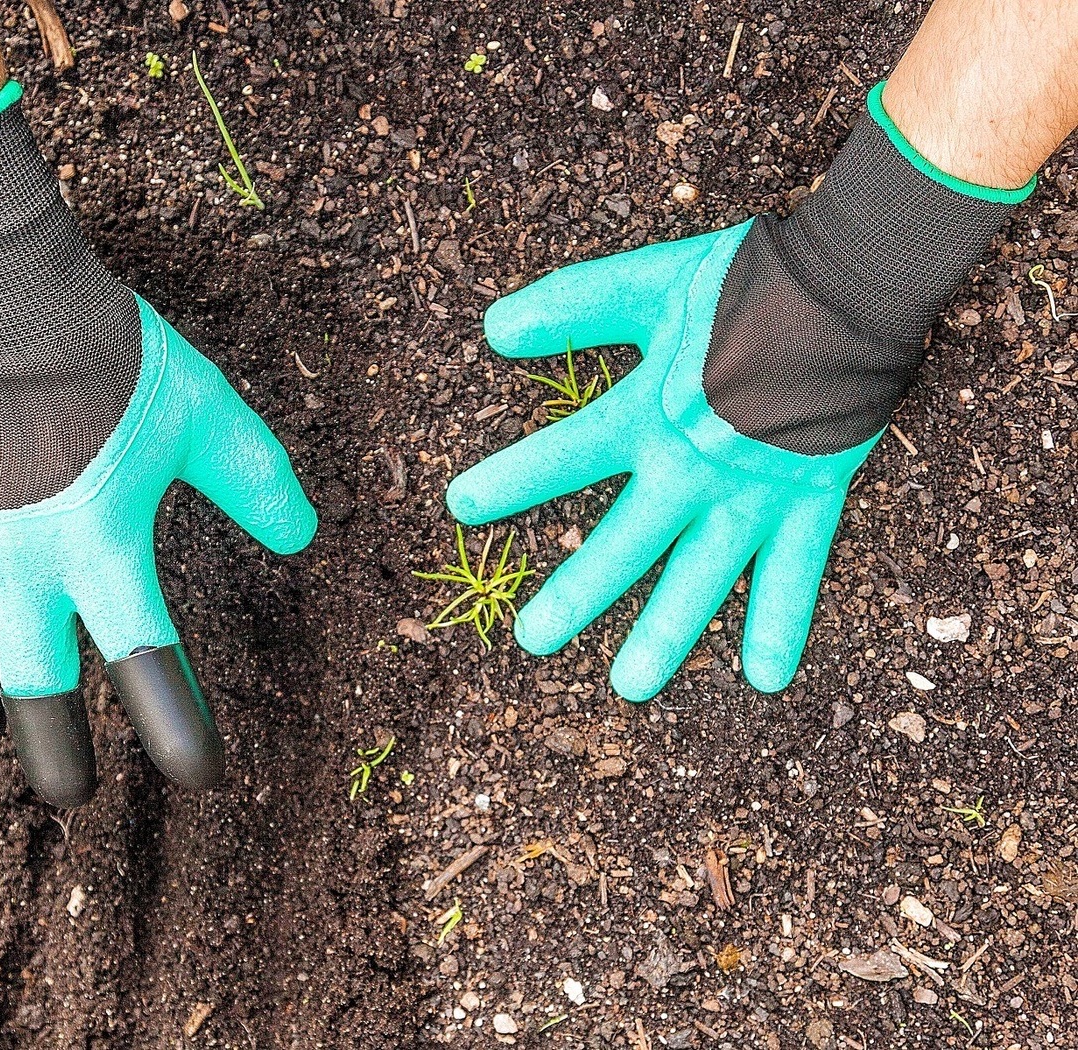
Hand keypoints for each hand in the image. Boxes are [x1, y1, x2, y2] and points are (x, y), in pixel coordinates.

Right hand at [0, 83, 315, 805]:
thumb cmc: (112, 354)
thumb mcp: (206, 415)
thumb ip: (257, 482)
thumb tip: (306, 539)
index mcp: (102, 548)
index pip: (147, 664)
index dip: (177, 728)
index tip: (202, 780)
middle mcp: (23, 565)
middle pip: (35, 692)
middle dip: (55, 756)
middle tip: (71, 797)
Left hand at [447, 84, 1025, 700]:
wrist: (848, 286)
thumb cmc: (745, 282)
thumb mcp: (647, 282)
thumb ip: (572, 306)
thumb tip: (491, 330)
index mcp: (648, 413)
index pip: (566, 455)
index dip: (511, 481)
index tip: (460, 510)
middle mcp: (692, 467)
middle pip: (624, 543)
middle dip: (576, 594)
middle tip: (532, 639)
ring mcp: (751, 492)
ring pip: (700, 577)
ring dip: (666, 634)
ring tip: (630, 686)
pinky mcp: (807, 502)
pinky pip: (793, 574)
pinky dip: (780, 624)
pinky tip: (763, 679)